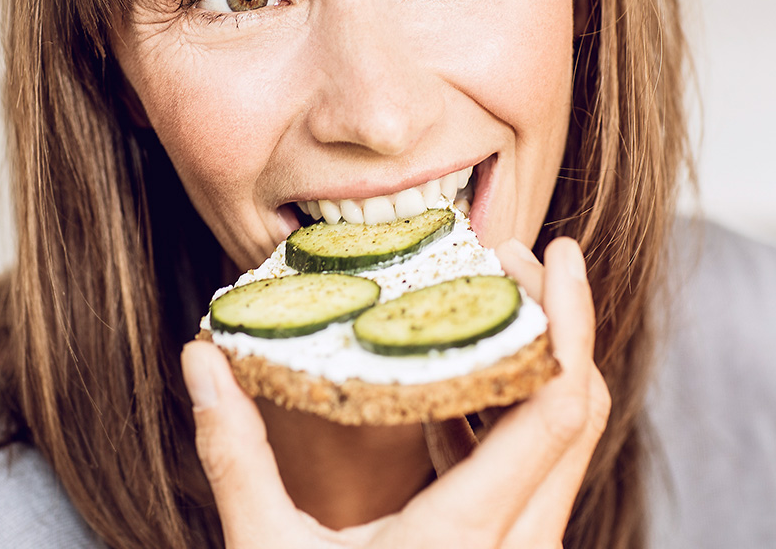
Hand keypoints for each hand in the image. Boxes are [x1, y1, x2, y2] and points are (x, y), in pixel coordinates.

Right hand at [181, 237, 609, 548]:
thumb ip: (233, 453)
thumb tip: (199, 359)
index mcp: (469, 536)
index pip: (559, 408)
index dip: (570, 322)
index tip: (558, 255)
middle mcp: (520, 546)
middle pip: (576, 410)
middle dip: (560, 323)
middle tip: (514, 259)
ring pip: (559, 440)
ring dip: (536, 364)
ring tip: (489, 304)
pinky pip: (530, 470)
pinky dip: (506, 413)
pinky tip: (456, 383)